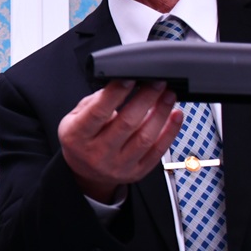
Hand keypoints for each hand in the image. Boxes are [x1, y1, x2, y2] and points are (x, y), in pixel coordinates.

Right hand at [58, 79, 181, 202]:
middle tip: (157, 83)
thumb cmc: (82, 138)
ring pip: (145, 138)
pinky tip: (175, 116)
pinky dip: (170, 131)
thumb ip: (95, 101)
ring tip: (168, 96)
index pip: (98, 112)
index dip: (116, 93)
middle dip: (145, 98)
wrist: (85, 172)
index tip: (131, 77)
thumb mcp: (74, 117)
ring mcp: (118, 166)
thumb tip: (123, 83)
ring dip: (161, 113)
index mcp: (78, 136)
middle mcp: (98, 153)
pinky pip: (157, 152)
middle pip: (127, 123)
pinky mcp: (136, 172)